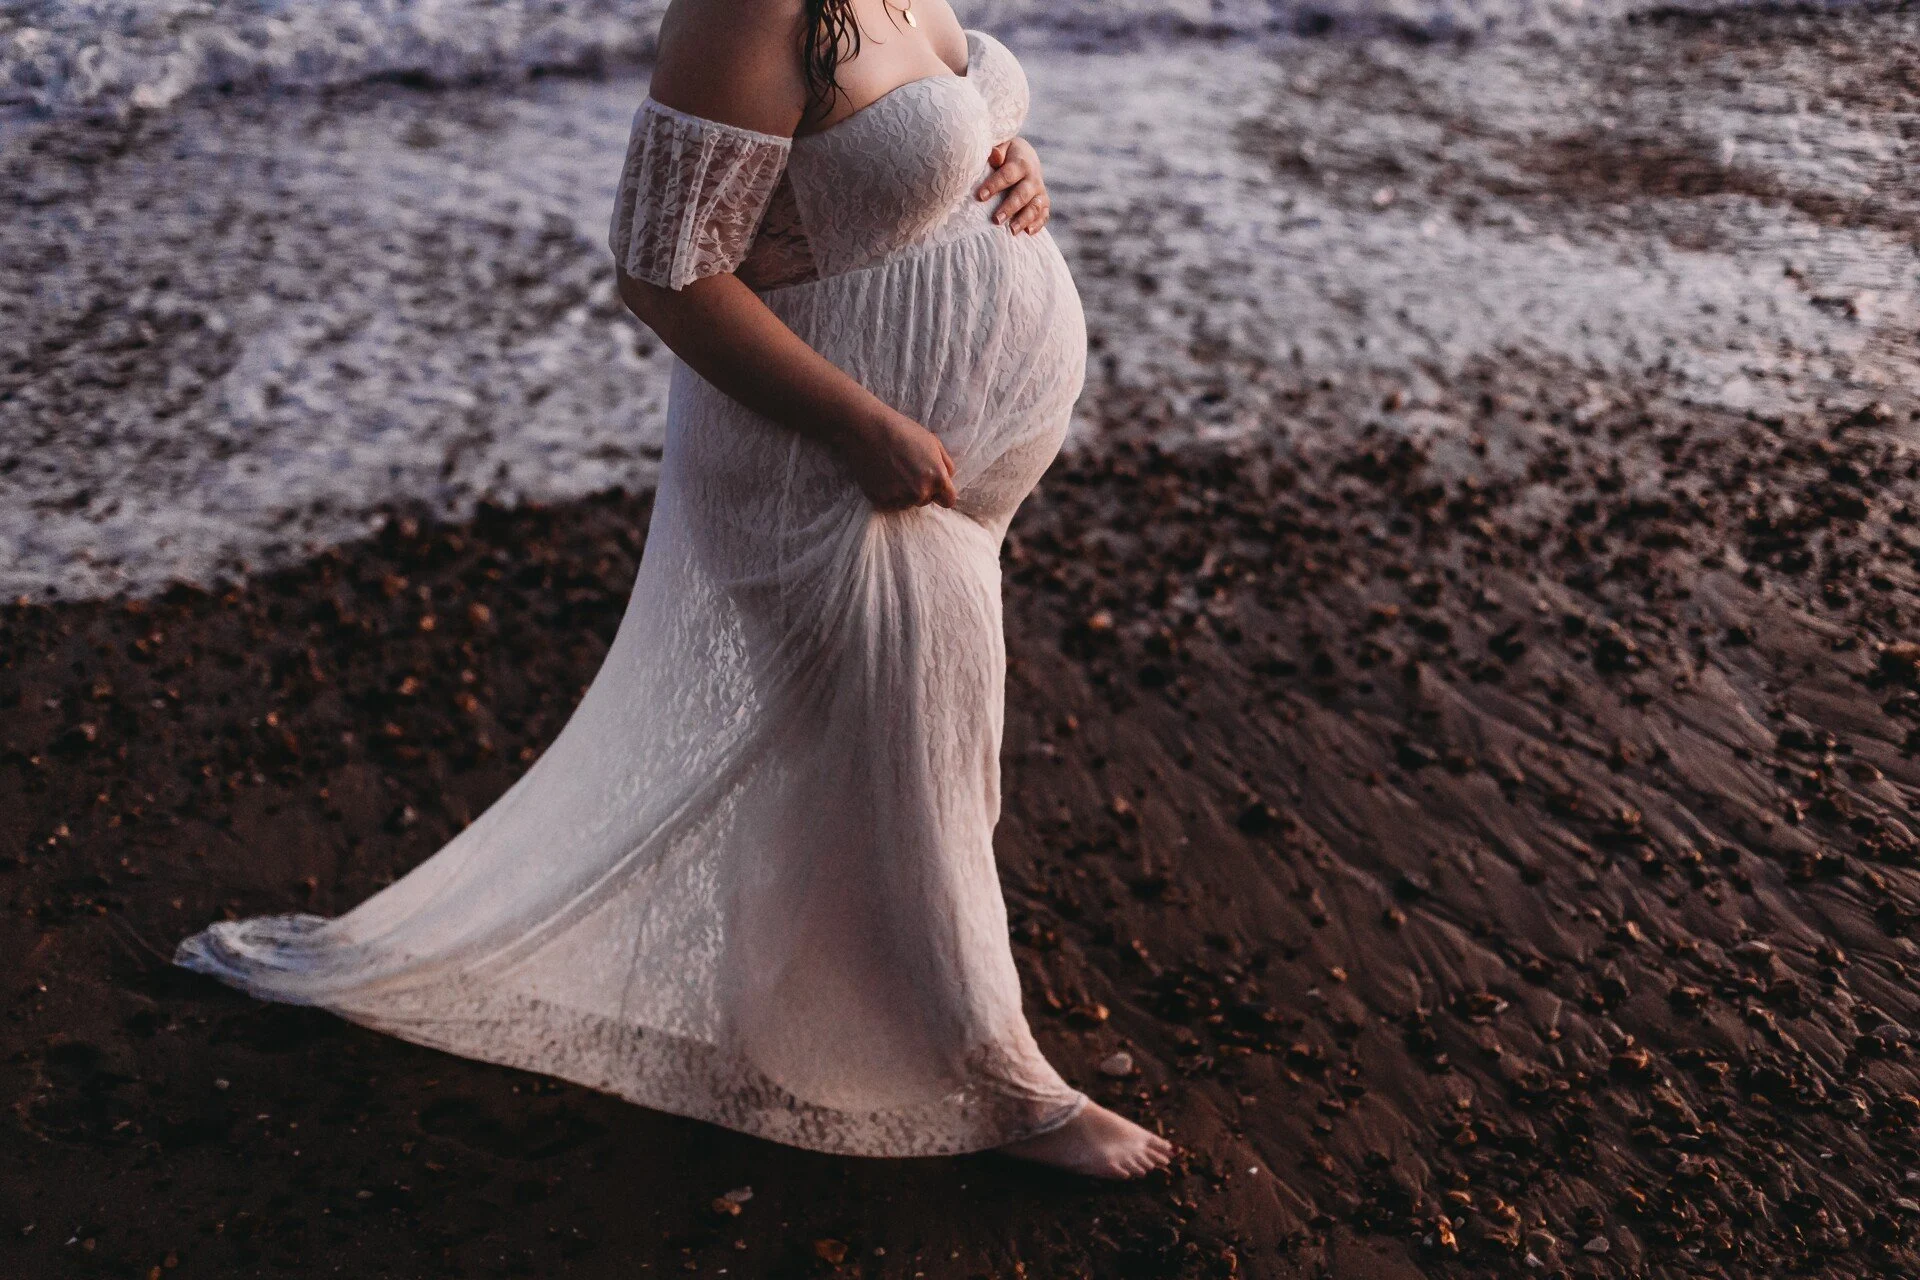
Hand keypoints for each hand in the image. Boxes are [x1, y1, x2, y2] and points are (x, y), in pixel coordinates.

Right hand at [835, 410, 957, 510]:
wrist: (869, 429)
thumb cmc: (903, 431)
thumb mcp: (934, 443)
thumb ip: (945, 465)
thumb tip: (948, 478)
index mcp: (937, 479)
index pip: (948, 501)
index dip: (942, 493)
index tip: (933, 486)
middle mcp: (920, 493)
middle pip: (925, 501)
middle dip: (920, 489)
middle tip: (907, 469)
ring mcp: (899, 498)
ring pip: (907, 503)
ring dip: (903, 493)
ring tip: (893, 471)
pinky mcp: (880, 500)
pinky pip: (889, 504)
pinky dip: (887, 494)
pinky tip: (883, 476)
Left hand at [977, 137, 1050, 234]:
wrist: (1026, 157)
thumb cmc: (1005, 154)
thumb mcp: (1002, 147)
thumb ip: (997, 151)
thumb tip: (994, 155)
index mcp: (1021, 163)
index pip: (1007, 175)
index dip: (994, 185)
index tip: (980, 196)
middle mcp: (1033, 178)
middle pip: (1022, 194)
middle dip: (1009, 208)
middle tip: (996, 220)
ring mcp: (1039, 191)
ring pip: (1035, 207)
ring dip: (1024, 219)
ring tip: (1012, 231)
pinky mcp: (1043, 202)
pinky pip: (1043, 214)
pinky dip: (1038, 224)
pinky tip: (1028, 232)